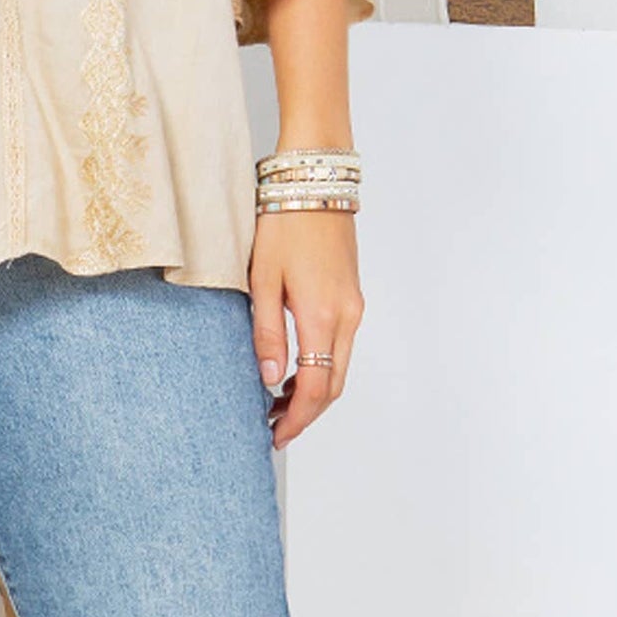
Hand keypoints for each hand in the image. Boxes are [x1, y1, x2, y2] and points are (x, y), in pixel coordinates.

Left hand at [248, 205, 362, 447]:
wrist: (314, 181)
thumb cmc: (283, 222)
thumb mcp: (263, 278)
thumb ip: (267, 331)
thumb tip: (270, 378)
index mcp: (322, 315)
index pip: (316, 389)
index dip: (296, 419)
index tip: (274, 435)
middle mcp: (346, 316)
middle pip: (333, 385)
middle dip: (305, 412)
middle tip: (272, 426)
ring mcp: (353, 305)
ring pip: (339, 366)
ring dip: (313, 390)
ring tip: (276, 399)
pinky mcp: (352, 294)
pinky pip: (340, 344)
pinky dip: (321, 365)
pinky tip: (295, 365)